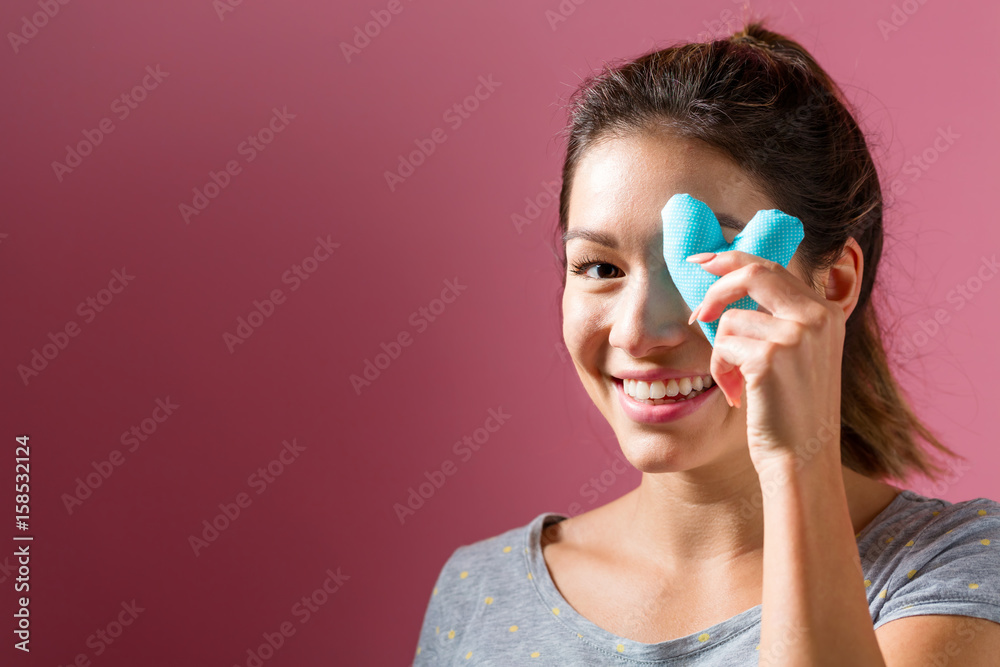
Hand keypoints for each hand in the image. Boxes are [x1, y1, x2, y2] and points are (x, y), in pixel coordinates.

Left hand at [688, 250, 844, 471]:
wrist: (802, 460)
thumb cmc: (792, 412)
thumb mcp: (797, 356)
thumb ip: (778, 318)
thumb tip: (729, 285)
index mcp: (826, 313)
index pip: (773, 267)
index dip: (732, 258)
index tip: (702, 261)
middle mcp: (817, 317)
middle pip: (753, 273)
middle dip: (715, 287)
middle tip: (696, 312)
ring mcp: (796, 335)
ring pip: (729, 320)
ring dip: (720, 353)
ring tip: (736, 383)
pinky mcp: (770, 357)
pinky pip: (722, 347)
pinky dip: (719, 371)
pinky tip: (737, 394)